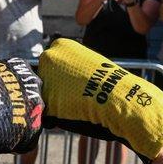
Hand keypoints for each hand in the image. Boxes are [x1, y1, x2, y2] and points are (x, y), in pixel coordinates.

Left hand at [39, 38, 162, 162]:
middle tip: (77, 96)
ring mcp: (45, 78)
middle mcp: (48, 57)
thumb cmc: (108, 84)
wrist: (120, 97)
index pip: (50, 66)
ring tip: (78, 104)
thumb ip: (69, 69)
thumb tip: (57, 82)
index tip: (77, 83)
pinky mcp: (46, 99)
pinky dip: (56, 117)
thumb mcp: (86, 66)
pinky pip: (46, 113)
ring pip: (44, 96)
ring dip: (55, 104)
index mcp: (60, 45)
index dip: (62, 79)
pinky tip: (73, 113)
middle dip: (54, 90)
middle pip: (42, 80)